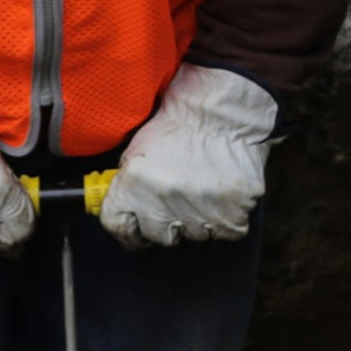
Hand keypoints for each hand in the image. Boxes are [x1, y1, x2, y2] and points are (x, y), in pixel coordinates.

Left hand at [100, 64, 277, 247]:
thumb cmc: (179, 127)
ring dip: (202, 218)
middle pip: (161, 237)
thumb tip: (127, 216)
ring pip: (197, 235)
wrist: (222, 112)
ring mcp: (198, 212)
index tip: (138, 232)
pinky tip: (225, 193)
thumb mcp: (137, 153)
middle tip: (182, 199)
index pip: (119, 228)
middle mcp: (162, 205)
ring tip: (207, 187)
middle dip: (170, 224)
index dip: (130, 232)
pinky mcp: (232, 213)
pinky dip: (229, 217)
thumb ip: (128, 190)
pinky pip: (229, 231)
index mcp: (132, 188)